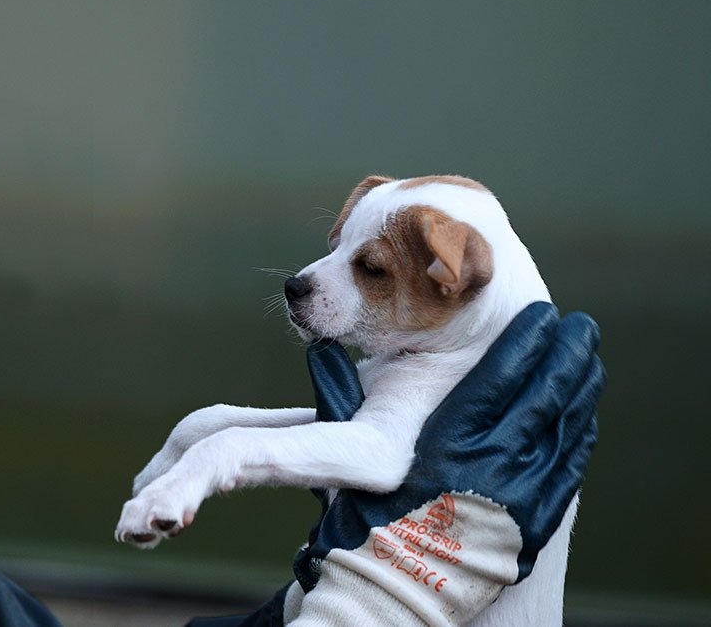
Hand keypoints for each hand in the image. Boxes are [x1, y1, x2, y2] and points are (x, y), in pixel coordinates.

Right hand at [292, 302, 603, 623]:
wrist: (391, 589)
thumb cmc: (362, 522)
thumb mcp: (346, 456)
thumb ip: (339, 396)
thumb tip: (318, 348)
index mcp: (447, 441)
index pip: (500, 376)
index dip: (526, 342)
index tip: (543, 315)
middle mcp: (490, 464)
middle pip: (542, 397)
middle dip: (564, 356)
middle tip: (579, 326)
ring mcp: (517, 496)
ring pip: (561, 431)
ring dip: (578, 390)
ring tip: (586, 359)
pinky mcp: (530, 524)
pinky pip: (565, 471)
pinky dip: (578, 439)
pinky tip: (581, 418)